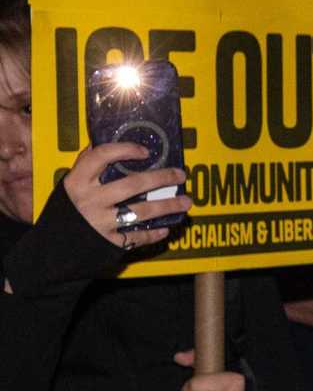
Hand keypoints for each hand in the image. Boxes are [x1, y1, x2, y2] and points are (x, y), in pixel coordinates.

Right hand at [63, 142, 188, 253]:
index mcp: (77, 182)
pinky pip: (137, 236)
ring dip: (168, 206)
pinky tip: (166, 228)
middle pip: (133, 184)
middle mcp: (90, 201)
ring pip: (142, 211)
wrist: (49, 252)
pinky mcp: (108, 244)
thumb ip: (86, 166)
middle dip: (162, 178)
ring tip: (186, 202)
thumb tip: (103, 139)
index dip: (126, 150)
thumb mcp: (68, 186)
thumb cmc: (64, 212)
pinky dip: (154, 233)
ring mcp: (100, 223)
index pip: (102, 156)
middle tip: (181, 175)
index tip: (146, 151)